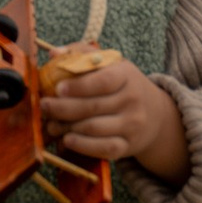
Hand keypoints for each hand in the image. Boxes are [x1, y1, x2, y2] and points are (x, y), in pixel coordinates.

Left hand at [46, 56, 187, 178]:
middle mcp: (133, 100)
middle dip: (63, 108)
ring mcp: (132, 124)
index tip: (57, 88)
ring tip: (52, 124)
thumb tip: (53, 54)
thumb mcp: (111, 64)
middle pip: (93, 107)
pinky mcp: (129, 145)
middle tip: (44, 106)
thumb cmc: (123, 85)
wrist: (156, 114)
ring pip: (94, 128)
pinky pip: (104, 149)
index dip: (78, 86)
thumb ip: (82, 54)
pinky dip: (83, 146)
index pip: (103, 81)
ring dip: (68, 127)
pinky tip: (68, 140)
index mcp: (126, 75)